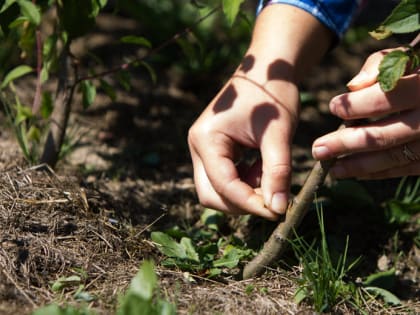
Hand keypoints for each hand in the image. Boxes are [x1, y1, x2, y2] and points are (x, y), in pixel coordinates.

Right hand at [188, 4, 332, 218]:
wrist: (267, 70)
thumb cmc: (272, 95)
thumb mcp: (277, 134)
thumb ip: (277, 172)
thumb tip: (278, 209)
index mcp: (206, 139)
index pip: (223, 185)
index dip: (250, 203)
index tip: (278, 212)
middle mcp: (198, 146)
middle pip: (211, 195)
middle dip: (241, 203)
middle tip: (273, 200)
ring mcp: (203, 149)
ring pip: (217, 190)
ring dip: (245, 193)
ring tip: (271, 176)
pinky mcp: (214, 151)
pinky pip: (225, 179)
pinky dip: (245, 183)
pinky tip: (264, 169)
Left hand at [312, 49, 419, 178]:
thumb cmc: (419, 73)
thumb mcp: (408, 57)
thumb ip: (380, 65)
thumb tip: (352, 86)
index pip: (383, 99)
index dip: (355, 105)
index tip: (332, 107)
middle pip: (381, 136)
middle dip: (344, 144)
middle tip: (317, 149)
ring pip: (391, 157)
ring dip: (356, 165)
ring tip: (331, 168)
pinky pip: (405, 168)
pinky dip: (378, 172)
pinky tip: (354, 173)